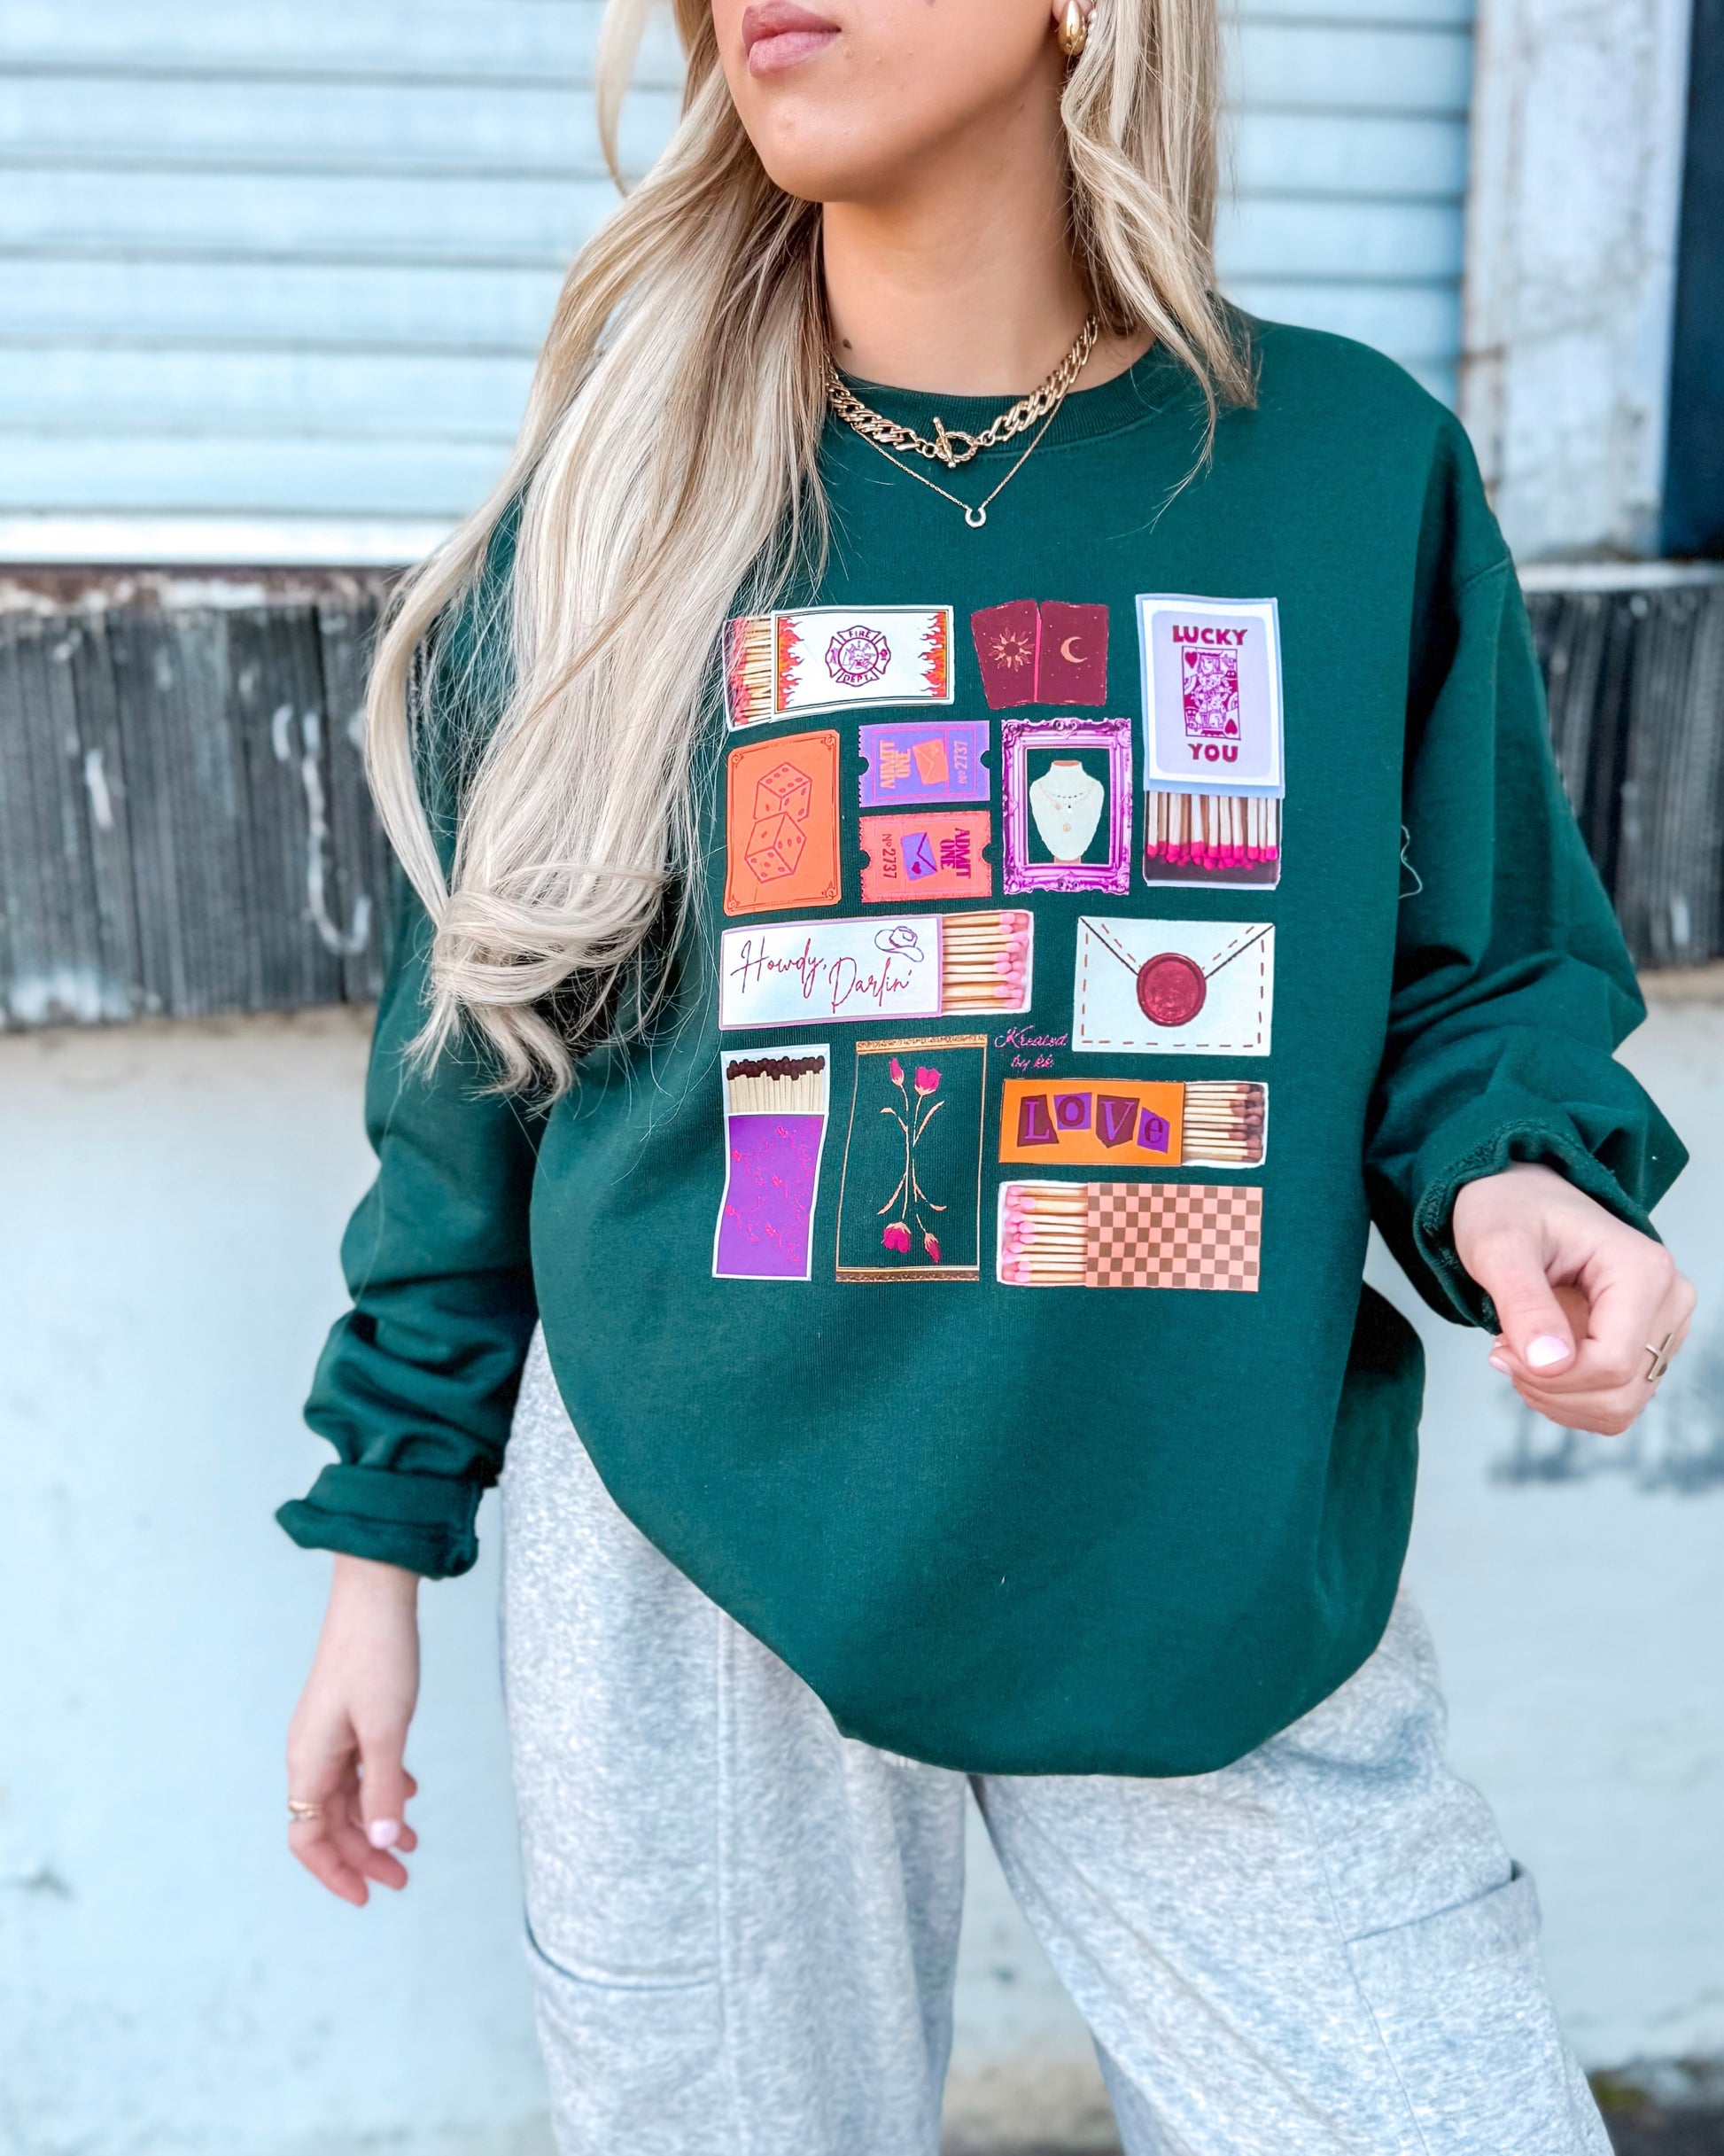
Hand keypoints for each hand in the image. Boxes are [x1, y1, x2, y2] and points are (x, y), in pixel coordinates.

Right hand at [286, 1554, 421, 1904]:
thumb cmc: (378, 1657)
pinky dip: (382, 1786)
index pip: (307, 1838)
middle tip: (402, 1877)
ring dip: (375, 1823)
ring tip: (411, 1845)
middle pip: (329, 1823)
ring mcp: (328, 1734)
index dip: (334, 1872)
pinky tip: (409, 1791)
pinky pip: (358, 1767)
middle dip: (363, 1855)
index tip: (368, 1896)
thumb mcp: (387, 1729)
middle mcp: (310, 1753)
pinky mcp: (346, 1717)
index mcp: (309, 1761)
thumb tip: (379, 1842)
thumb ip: (383, 1787)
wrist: (375, 1595)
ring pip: (346, 1796)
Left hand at [1453, 1162, 1693, 1435]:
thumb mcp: (1498, 1247)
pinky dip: (1569, 1400)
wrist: (1519, 1201)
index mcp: (1643, 1269)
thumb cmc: (1509, 1212)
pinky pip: (1615, 1405)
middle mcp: (1669, 1300)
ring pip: (1620, 1407)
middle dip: (1548, 1389)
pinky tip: (1540, 1363)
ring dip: (1557, 1399)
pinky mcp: (1647, 1348)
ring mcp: (1663, 1328)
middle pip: (1619, 1391)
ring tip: (1519, 1354)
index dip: (1549, 1376)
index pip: (1612, 1362)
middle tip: (1502, 1351)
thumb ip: (1523, 1304)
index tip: (1498, 1350)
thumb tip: (1550, 1364)